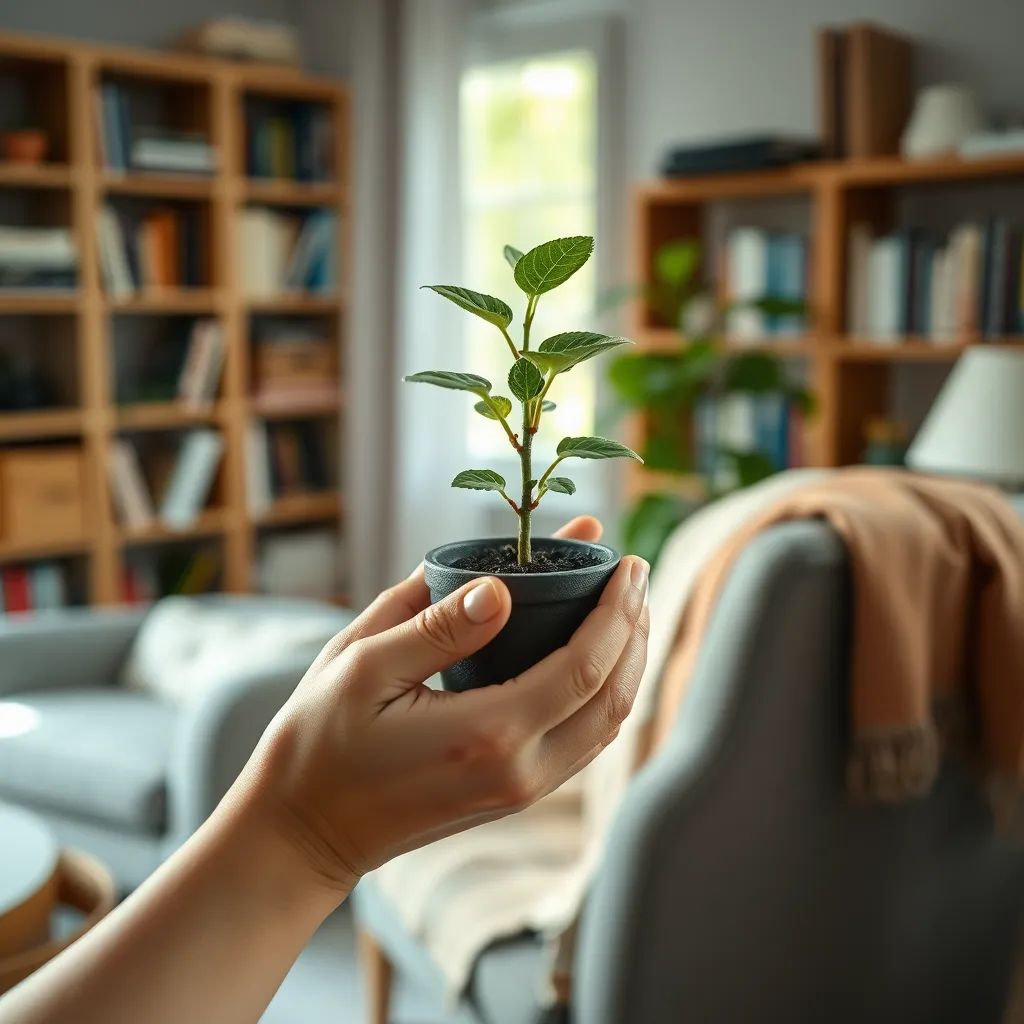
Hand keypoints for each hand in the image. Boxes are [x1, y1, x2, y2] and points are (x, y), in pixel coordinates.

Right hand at [235, 516, 649, 892]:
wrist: (303, 831)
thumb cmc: (320, 742)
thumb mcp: (364, 668)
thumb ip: (438, 626)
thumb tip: (501, 588)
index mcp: (488, 734)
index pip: (585, 666)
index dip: (616, 611)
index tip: (628, 562)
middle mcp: (520, 771)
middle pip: (614, 697)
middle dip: (634, 629)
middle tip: (633, 572)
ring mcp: (521, 791)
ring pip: (607, 724)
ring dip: (625, 662)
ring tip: (624, 606)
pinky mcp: (514, 795)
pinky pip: (582, 742)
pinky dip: (602, 694)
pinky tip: (594, 657)